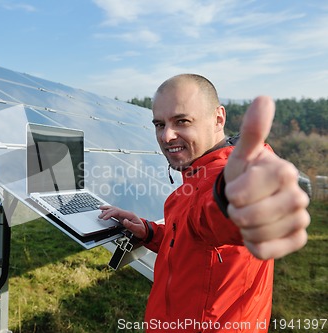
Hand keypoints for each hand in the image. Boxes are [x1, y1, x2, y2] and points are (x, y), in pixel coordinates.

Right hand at [98, 205, 145, 238]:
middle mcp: (126, 214)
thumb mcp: (137, 229)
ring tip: (100, 209)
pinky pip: (114, 213)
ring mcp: (124, 215)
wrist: (144, 231)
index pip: (117, 212)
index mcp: (129, 215)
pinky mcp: (122, 217)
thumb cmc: (141, 230)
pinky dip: (109, 212)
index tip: (104, 218)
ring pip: (114, 209)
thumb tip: (124, 221)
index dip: (110, 214)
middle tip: (100, 216)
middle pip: (114, 209)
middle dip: (106, 212)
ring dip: (107, 209)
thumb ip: (130, 225)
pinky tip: (105, 212)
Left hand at [224, 96, 309, 259]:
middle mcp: (299, 196)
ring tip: (248, 216)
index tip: (237, 187)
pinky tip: (256, 232)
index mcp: (285, 171)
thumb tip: (264, 98)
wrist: (250, 201)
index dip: (233, 193)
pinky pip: (266, 251)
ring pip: (256, 234)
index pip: (243, 193)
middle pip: (249, 216)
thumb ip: (252, 131)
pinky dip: (254, 244)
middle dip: (235, 211)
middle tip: (240, 204)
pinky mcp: (297, 240)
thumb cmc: (244, 174)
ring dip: (243, 227)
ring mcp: (300, 219)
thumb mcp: (242, 155)